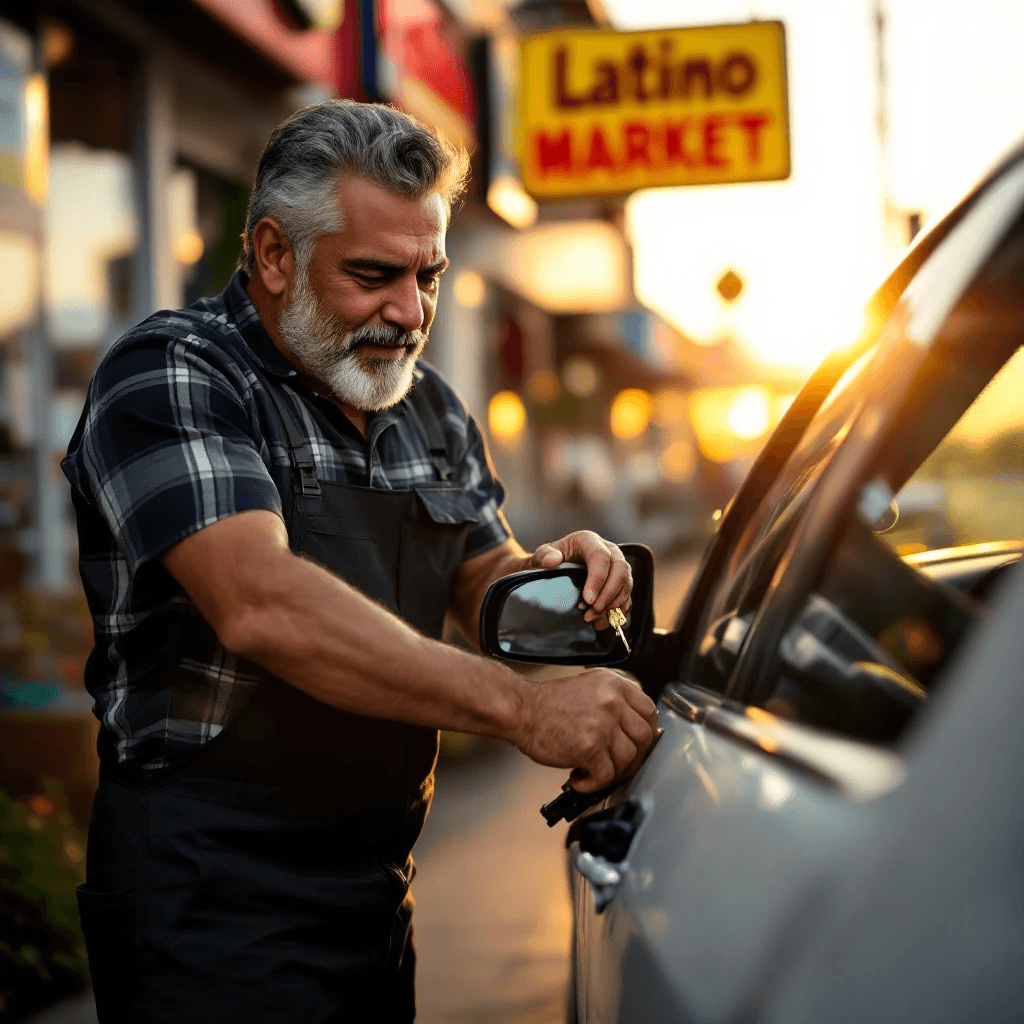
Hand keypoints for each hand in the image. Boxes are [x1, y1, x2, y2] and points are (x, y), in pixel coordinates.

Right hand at [513, 668, 660, 791]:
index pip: (649, 711)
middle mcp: (612, 702)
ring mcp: (602, 725)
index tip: (639, 742)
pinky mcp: (589, 748)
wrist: (522, 710)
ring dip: (613, 772)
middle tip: (620, 765)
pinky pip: (605, 776)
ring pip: (627, 760)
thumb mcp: (589, 687)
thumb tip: (634, 727)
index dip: (647, 731)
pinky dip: (594, 784)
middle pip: (644, 737)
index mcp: (614, 685)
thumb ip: (614, 702)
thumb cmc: (548, 703)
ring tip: (595, 772)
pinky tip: (580, 780)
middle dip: (635, 757)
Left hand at [531, 531, 630, 627]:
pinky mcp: (620, 582)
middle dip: (610, 593)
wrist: (554, 567)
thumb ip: (544, 555)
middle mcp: (608, 551)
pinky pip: (627, 596)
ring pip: (626, 584)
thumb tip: (553, 560)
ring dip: (613, 604)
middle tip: (595, 609)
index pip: (601, 556)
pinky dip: (618, 611)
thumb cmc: (550, 559)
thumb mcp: (542, 554)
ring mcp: (617, 567)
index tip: (588, 599)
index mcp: (589, 541)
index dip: (598, 579)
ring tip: (593, 617)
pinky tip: (602, 621)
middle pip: (621, 569)